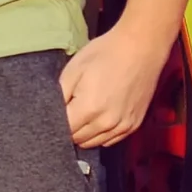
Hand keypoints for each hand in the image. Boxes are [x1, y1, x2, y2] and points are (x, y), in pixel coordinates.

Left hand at [60, 26, 167, 147]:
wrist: (141, 48)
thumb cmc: (104, 54)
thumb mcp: (72, 71)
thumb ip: (58, 97)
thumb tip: (50, 113)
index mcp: (89, 109)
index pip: (63, 131)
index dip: (54, 123)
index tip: (51, 115)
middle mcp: (107, 123)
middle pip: (78, 139)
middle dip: (68, 130)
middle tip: (66, 112)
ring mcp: (123, 126)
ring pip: (94, 143)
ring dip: (84, 134)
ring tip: (80, 116)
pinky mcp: (134, 124)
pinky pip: (111, 140)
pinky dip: (100, 135)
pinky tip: (96, 120)